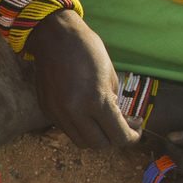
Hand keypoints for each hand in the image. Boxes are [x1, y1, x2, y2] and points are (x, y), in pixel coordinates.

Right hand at [24, 10, 139, 149]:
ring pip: (81, 142)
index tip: (136, 133)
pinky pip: (67, 129)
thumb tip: (119, 122)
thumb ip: (114, 103)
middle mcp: (75, 111)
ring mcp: (58, 113)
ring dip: (95, 137)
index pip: (118, 135)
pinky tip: (85, 113)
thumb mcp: (111, 76)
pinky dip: (79, 127)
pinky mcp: (47, 110)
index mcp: (96, 100)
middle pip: (99, 144)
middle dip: (114, 139)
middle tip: (121, 127)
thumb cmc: (87, 50)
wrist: (55, 37)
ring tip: (102, 123)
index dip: (131, 137)